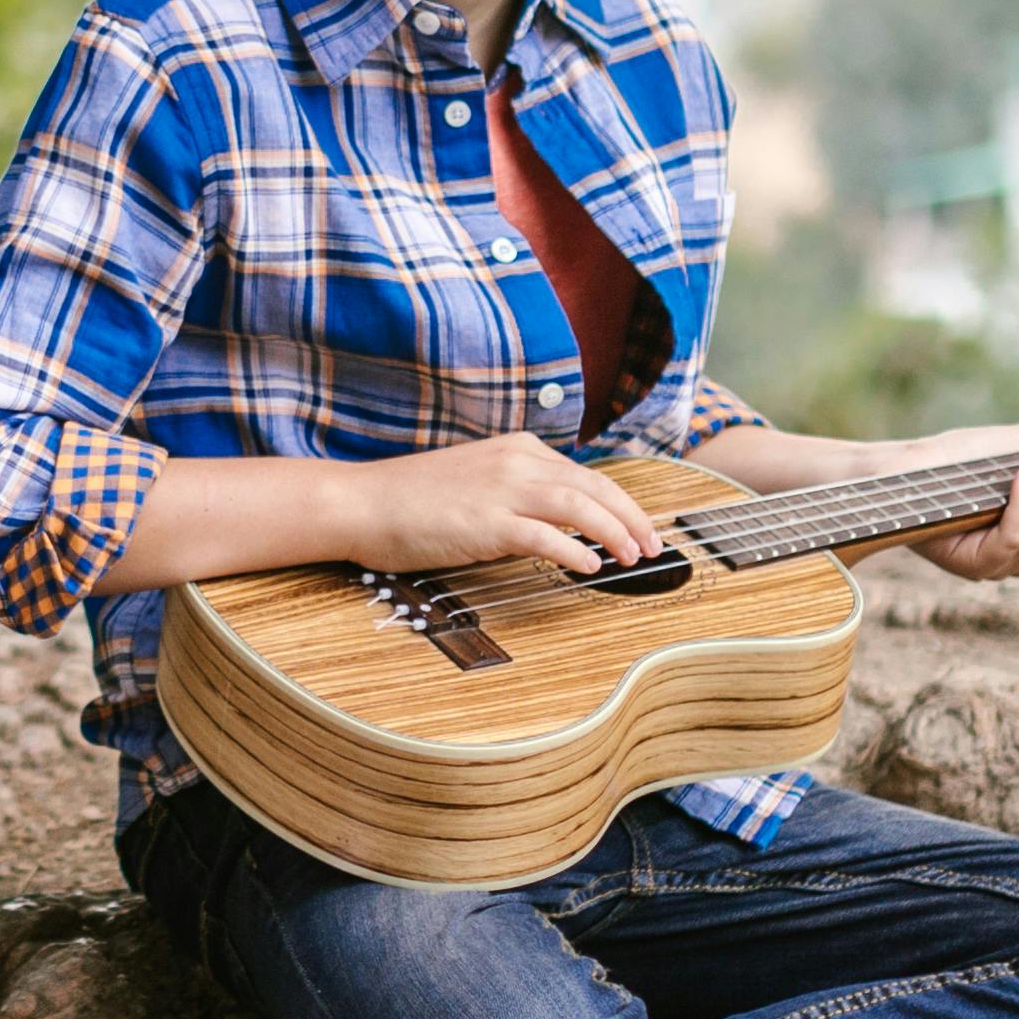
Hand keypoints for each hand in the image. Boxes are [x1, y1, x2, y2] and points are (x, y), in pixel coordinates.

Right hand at [324, 434, 674, 580]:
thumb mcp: (475, 482)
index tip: (641, 528)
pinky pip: (547, 537)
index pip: (587, 476)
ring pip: (581, 507)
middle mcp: (517, 462)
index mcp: (517, 450)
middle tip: (655, 546)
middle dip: (633, 518)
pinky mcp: (487, 522)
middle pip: (596, 488)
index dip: (622, 504)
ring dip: (616, 534)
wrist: (362, 503)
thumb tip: (556, 522)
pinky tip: (592, 568)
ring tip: (635, 558)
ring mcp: (502, 490)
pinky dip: (577, 552)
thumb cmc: (411, 501)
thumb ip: (516, 492)